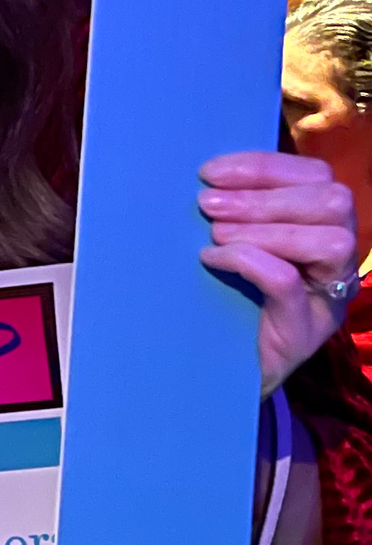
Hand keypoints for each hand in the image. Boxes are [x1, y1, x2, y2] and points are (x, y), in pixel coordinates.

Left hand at [198, 150, 359, 393]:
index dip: (265, 166)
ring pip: (328, 241)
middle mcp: (338, 263)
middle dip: (266, 194)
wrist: (215, 378)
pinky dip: (249, 261)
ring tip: (212, 232)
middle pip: (334, 202)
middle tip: (207, 203)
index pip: (317, 177)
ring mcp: (327, 299)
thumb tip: (207, 176)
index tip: (210, 171)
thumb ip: (238, 212)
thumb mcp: (232, 247)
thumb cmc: (223, 304)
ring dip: (264, 226)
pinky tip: (211, 260)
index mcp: (323, 229)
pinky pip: (288, 281)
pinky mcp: (304, 331)